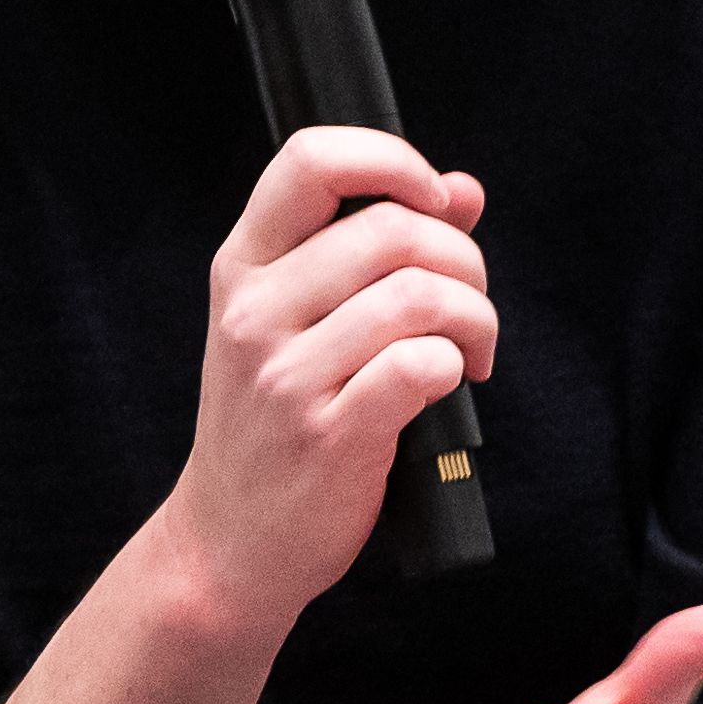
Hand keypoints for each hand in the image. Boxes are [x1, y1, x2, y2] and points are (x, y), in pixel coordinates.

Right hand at [155, 126, 497, 637]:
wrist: (228, 544)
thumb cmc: (274, 423)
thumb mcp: (296, 324)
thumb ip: (375, 251)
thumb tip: (464, 190)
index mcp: (243, 267)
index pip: (311, 160)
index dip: (393, 160)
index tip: (435, 200)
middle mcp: (255, 312)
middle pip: (392, 229)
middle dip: (463, 258)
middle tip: (471, 302)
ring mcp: (287, 376)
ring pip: (418, 296)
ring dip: (474, 317)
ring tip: (470, 350)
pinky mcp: (329, 436)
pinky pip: (421, 366)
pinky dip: (454, 366)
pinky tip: (450, 385)